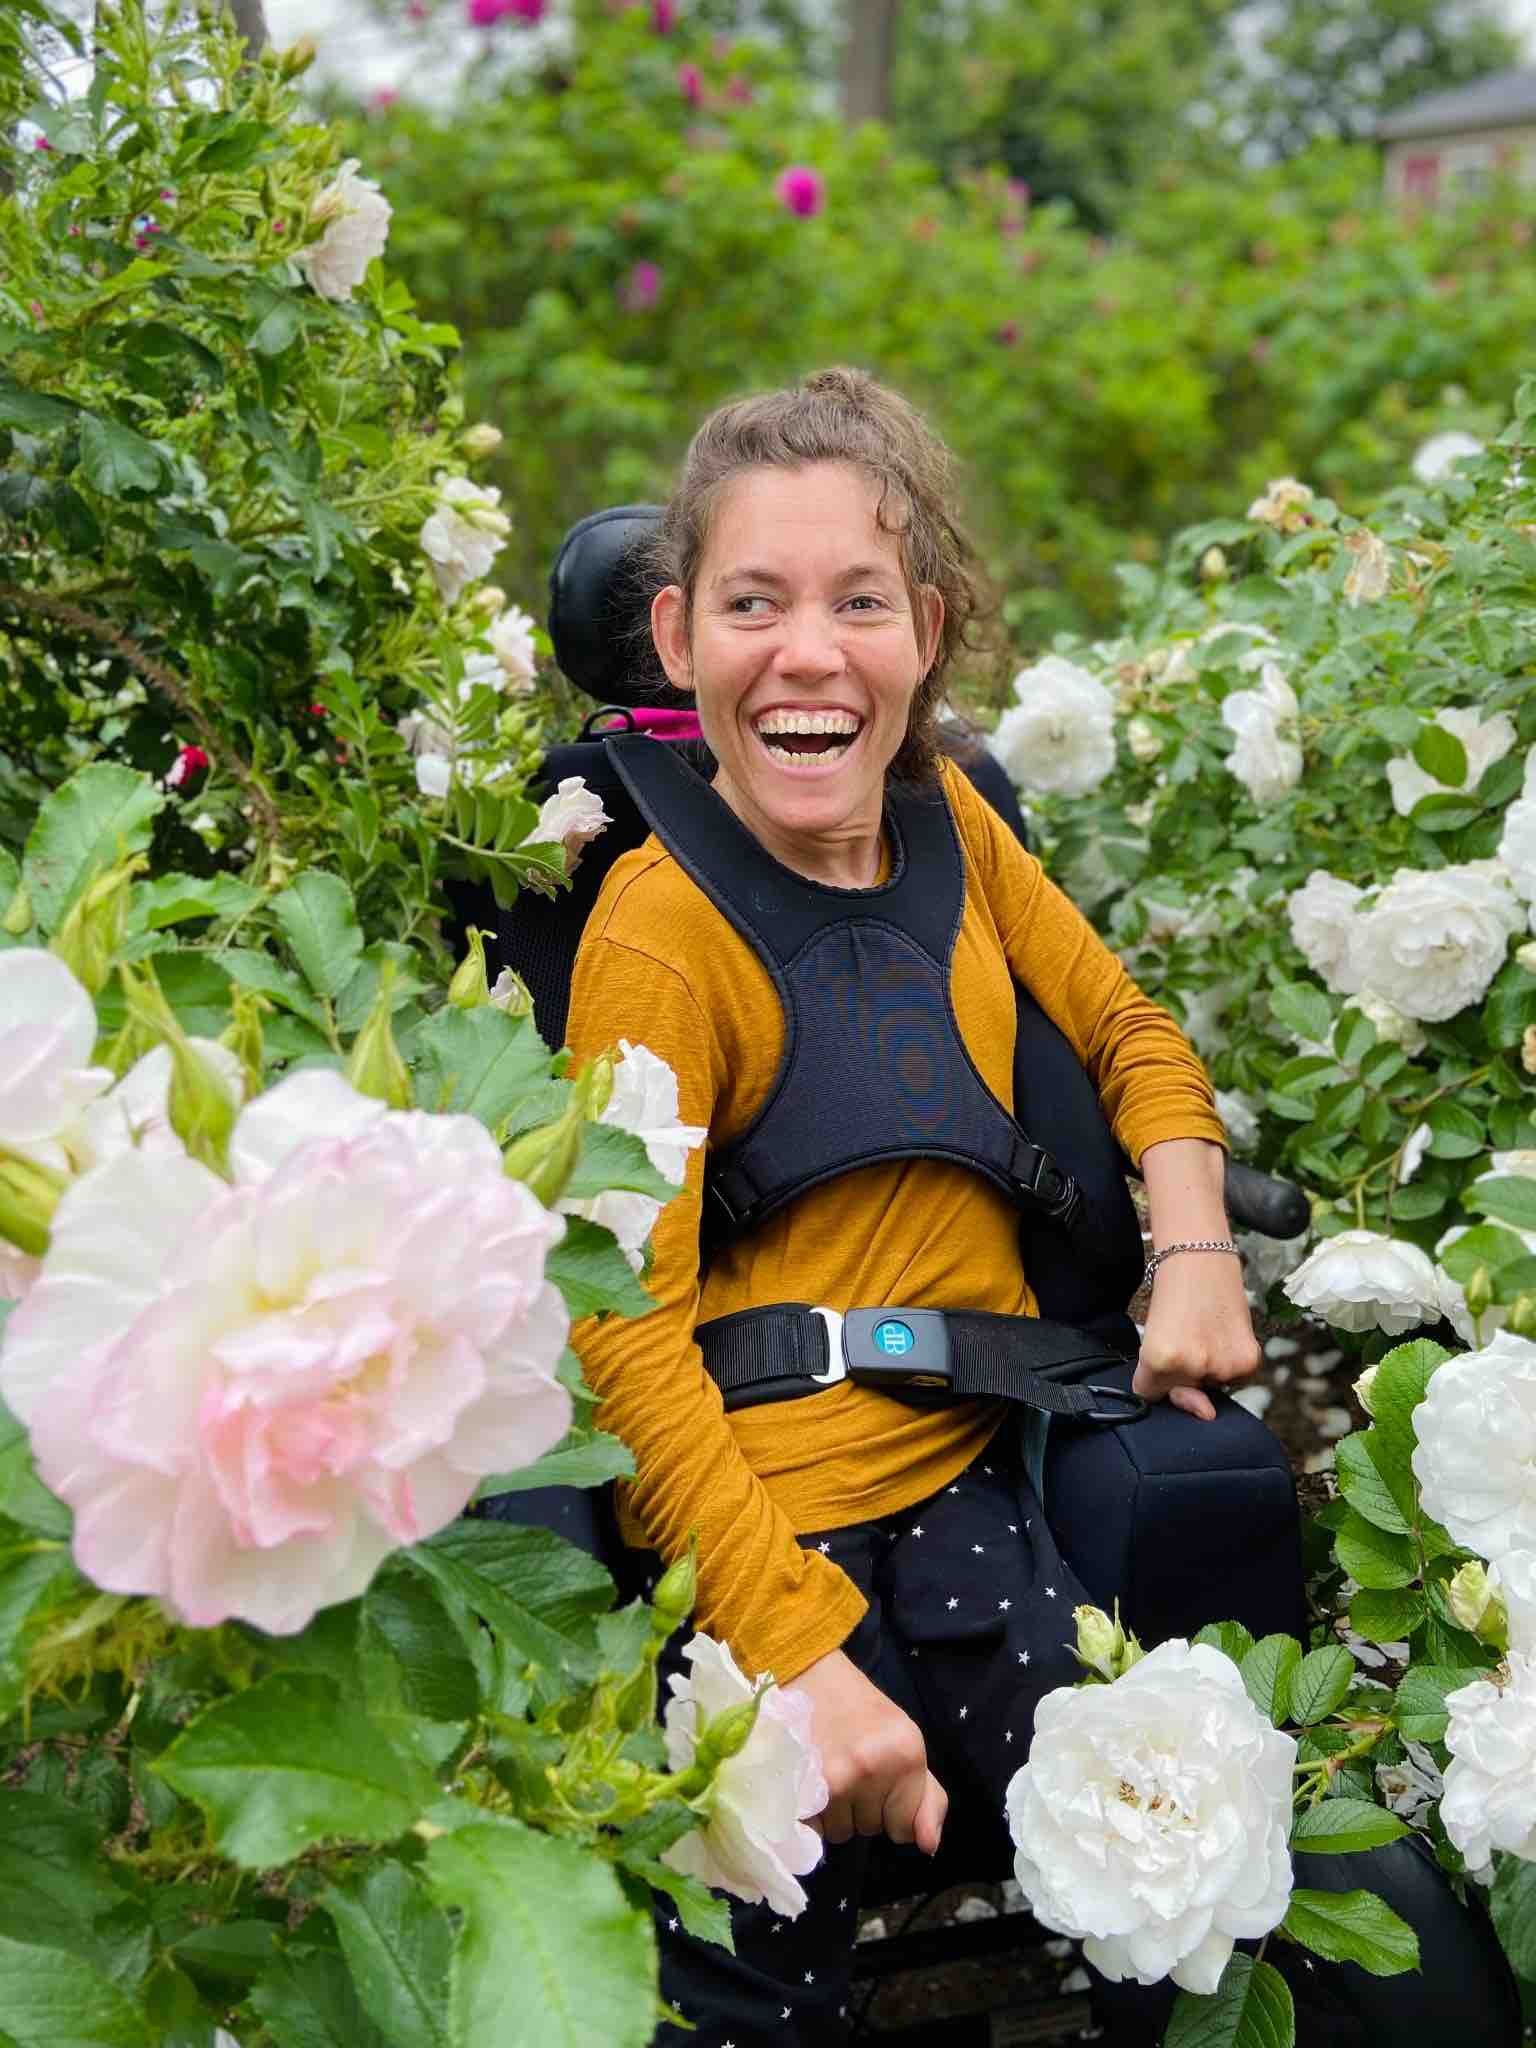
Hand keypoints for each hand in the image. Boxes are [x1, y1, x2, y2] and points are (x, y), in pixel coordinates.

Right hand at [788, 1647, 946, 1854]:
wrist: (807, 1672)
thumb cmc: (858, 1708)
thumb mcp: (904, 1742)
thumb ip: (927, 1796)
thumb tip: (928, 1846)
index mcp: (907, 1754)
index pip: (904, 1828)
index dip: (890, 1809)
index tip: (877, 1778)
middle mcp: (873, 1768)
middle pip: (870, 1830)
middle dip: (860, 1807)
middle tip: (847, 1766)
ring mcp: (835, 1779)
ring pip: (840, 1832)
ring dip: (834, 1812)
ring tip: (826, 1771)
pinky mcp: (800, 1787)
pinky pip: (812, 1831)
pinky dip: (809, 1816)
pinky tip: (807, 1783)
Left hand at [1132, 1249, 1260, 1421]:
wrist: (1200, 1261)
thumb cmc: (1172, 1298)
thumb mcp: (1153, 1338)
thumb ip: (1166, 1383)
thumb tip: (1208, 1415)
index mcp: (1159, 1360)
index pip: (1148, 1394)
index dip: (1153, 1375)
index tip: (1160, 1351)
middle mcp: (1192, 1366)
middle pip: (1180, 1393)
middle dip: (1179, 1375)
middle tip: (1184, 1337)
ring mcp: (1223, 1365)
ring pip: (1209, 1388)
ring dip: (1206, 1371)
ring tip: (1204, 1333)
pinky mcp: (1248, 1361)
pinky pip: (1234, 1381)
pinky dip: (1229, 1366)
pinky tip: (1222, 1337)